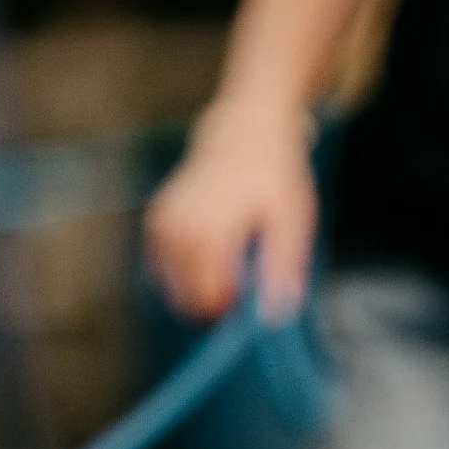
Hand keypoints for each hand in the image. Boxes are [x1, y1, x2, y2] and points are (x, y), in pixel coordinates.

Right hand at [144, 102, 317, 321]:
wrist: (245, 133)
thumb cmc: (274, 177)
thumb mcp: (291, 221)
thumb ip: (282, 267)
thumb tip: (276, 315)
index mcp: (209, 232)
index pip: (207, 300)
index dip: (230, 311)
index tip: (250, 296)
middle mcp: (178, 228)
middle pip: (187, 298)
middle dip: (214, 304)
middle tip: (241, 283)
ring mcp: (162, 224)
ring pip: (172, 287)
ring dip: (198, 288)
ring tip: (228, 267)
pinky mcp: (156, 221)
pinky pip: (161, 268)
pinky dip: (183, 273)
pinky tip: (207, 259)